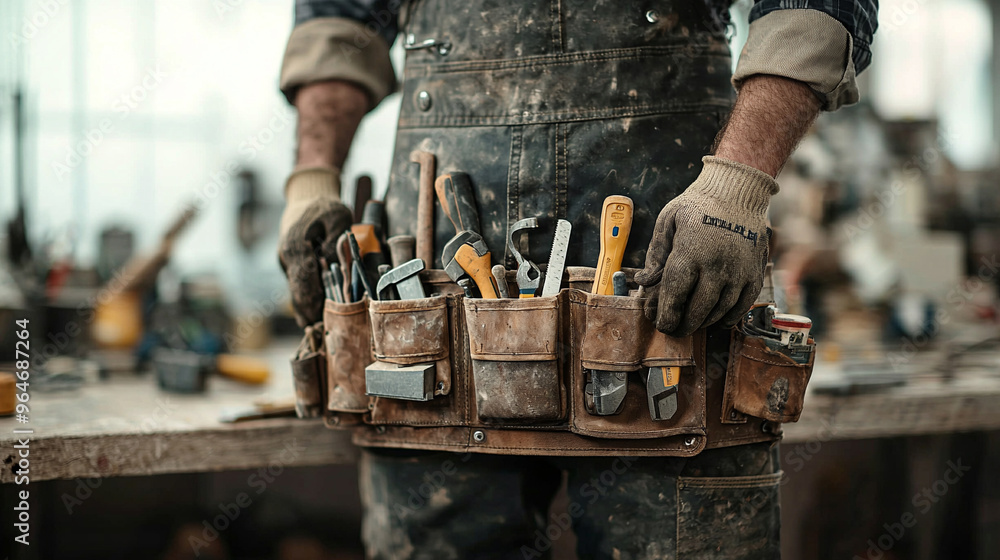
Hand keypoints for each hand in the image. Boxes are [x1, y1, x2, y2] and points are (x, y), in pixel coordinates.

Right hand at [278, 167, 352, 325]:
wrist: (306, 198)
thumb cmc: (325, 207)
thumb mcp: (338, 216)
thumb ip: (338, 239)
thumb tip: (337, 263)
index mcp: (296, 247)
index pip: (304, 282)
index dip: (313, 304)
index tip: (322, 321)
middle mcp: (287, 258)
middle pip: (297, 293)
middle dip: (309, 314)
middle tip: (322, 333)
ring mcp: (286, 263)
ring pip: (296, 292)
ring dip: (307, 310)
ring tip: (319, 330)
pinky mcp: (291, 266)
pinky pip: (299, 287)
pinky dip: (307, 300)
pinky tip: (315, 317)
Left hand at [634, 156, 775, 336]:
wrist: (738, 191)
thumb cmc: (698, 204)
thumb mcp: (668, 220)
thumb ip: (656, 253)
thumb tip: (644, 282)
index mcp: (690, 252)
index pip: (675, 295)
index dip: (666, 315)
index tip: (661, 325)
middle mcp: (717, 266)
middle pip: (698, 310)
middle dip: (683, 325)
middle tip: (674, 330)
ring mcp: (739, 272)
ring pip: (720, 312)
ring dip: (703, 323)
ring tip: (692, 324)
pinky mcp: (754, 274)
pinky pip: (742, 307)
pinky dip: (728, 318)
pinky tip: (716, 319)